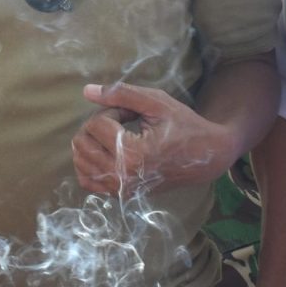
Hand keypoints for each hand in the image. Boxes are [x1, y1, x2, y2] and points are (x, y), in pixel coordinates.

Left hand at [73, 82, 238, 195]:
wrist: (205, 157)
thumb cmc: (184, 126)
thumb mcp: (157, 103)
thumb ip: (121, 94)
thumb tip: (86, 91)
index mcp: (131, 153)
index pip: (96, 123)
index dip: (111, 110)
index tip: (131, 112)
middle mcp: (122, 176)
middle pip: (82, 141)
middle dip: (97, 125)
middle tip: (122, 122)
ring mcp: (120, 189)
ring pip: (80, 160)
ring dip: (91, 142)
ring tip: (115, 136)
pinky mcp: (120, 195)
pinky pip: (87, 180)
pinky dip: (89, 163)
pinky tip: (105, 151)